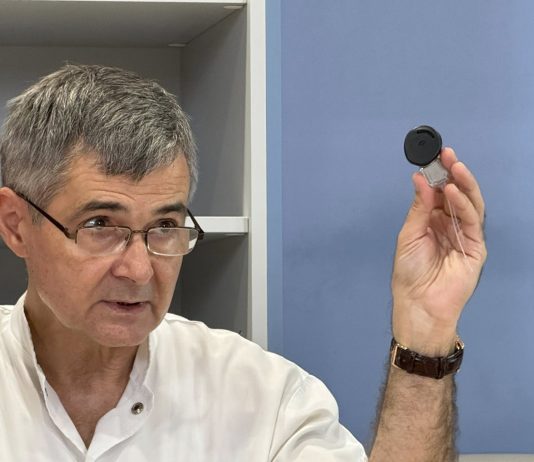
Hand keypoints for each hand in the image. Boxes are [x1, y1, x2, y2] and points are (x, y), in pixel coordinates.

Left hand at [391, 148, 486, 354]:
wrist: (418, 302)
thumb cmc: (409, 271)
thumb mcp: (409, 234)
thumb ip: (419, 207)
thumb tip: (420, 178)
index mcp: (433, 221)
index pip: (440, 193)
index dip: (439, 175)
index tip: (435, 156)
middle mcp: (450, 225)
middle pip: (457, 194)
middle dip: (454, 173)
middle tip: (448, 155)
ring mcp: (464, 235)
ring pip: (469, 204)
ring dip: (463, 184)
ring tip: (454, 166)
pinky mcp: (476, 247)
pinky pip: (472, 222)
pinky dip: (464, 205)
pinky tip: (453, 192)